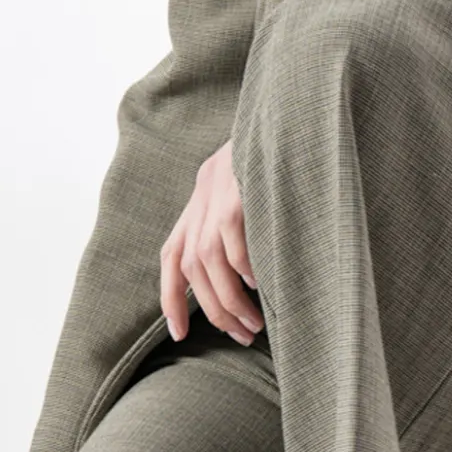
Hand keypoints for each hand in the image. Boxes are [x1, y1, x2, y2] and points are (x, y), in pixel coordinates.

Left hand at [160, 139, 262, 345]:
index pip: (171, 259)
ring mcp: (214, 198)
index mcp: (196, 206)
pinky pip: (231, 240)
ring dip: (229, 300)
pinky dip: (243, 268)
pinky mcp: (234, 195)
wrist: (280, 115)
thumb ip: (232, 226)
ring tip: (254, 324)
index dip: (171, 299)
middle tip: (241, 335)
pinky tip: (262, 286)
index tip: (180, 334)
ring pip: (207, 262)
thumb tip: (245, 277)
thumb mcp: (241, 192)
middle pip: (190, 269)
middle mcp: (198, 203)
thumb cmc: (270, 161)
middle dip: (213, 311)